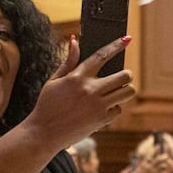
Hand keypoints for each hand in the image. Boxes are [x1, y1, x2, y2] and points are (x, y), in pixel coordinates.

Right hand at [25, 35, 136, 150]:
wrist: (44, 133)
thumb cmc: (47, 105)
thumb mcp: (54, 81)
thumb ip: (68, 62)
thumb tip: (74, 41)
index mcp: (77, 77)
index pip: (102, 56)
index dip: (116, 45)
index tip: (127, 39)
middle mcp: (90, 89)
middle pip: (124, 75)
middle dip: (126, 75)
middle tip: (120, 78)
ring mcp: (98, 105)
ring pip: (128, 92)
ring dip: (125, 90)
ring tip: (115, 92)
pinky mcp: (102, 120)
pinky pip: (119, 110)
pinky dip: (114, 109)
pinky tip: (103, 109)